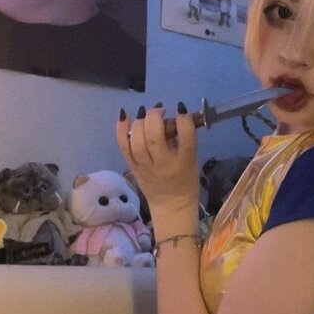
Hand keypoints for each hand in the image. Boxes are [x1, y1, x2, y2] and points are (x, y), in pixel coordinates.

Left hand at [116, 103, 198, 226]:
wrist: (171, 205)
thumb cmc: (185, 180)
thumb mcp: (192, 160)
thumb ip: (182, 139)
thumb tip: (170, 118)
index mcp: (184, 162)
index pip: (185, 136)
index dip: (183, 118)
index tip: (180, 108)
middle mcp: (163, 164)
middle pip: (154, 137)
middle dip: (155, 117)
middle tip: (159, 110)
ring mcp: (145, 166)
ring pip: (137, 140)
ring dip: (140, 121)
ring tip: (145, 113)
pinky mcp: (132, 167)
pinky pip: (123, 145)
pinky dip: (121, 128)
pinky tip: (124, 115)